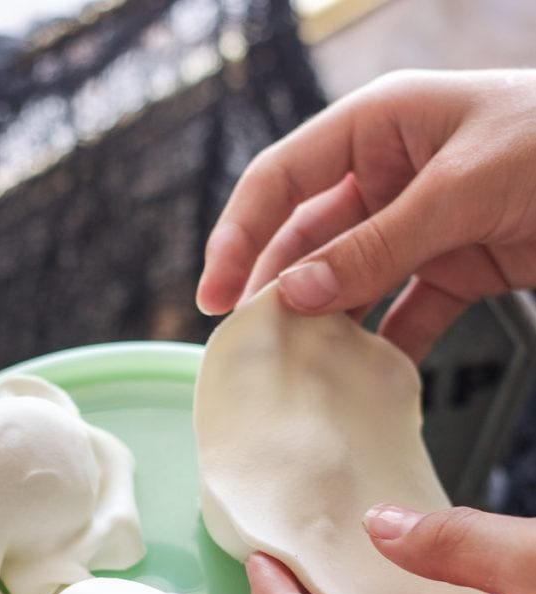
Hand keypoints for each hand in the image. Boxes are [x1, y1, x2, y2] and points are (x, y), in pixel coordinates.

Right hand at [197, 69, 535, 360]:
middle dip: (277, 292)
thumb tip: (298, 293)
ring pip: (352, 282)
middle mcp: (387, 175)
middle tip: (250, 351)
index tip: (215, 298)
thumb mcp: (460, 188)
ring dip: (327, 327)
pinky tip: (367, 382)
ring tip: (298, 375)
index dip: (239, 237)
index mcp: (376, 128)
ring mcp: (420, 225)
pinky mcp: (456, 267)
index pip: (281, 181)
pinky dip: (387, 348)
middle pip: (308, 239)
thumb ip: (378, 243)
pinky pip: (406, 313)